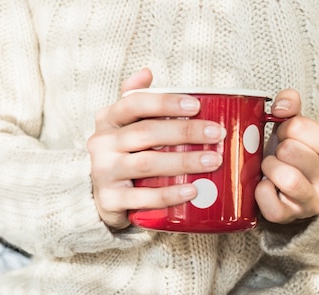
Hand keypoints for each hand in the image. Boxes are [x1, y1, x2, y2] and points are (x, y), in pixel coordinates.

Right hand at [87, 69, 225, 229]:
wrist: (102, 197)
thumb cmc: (121, 155)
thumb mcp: (122, 125)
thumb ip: (134, 99)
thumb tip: (147, 72)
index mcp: (107, 120)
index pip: (134, 103)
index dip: (165, 102)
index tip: (196, 106)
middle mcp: (101, 143)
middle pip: (145, 133)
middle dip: (185, 131)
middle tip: (217, 134)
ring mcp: (103, 172)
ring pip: (146, 164)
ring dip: (183, 162)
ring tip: (213, 161)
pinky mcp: (110, 200)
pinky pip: (142, 198)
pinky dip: (169, 194)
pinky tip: (191, 191)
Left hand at [255, 89, 318, 223]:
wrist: (286, 193)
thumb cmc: (291, 156)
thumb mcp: (295, 128)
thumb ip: (291, 105)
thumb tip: (280, 106)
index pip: (298, 126)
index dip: (284, 130)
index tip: (287, 139)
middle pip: (288, 150)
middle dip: (275, 150)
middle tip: (277, 157)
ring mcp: (313, 201)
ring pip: (285, 176)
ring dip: (268, 168)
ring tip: (270, 170)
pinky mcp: (290, 216)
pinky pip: (267, 197)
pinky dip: (259, 190)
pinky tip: (265, 186)